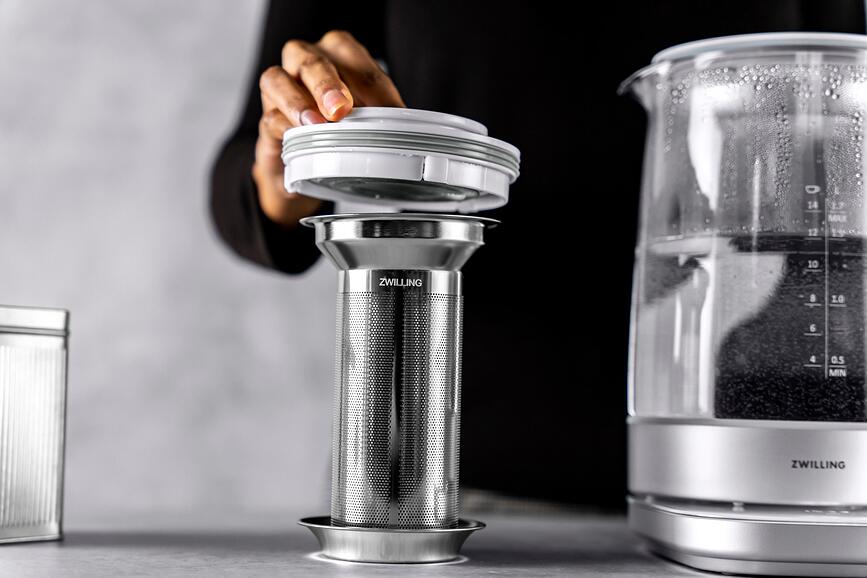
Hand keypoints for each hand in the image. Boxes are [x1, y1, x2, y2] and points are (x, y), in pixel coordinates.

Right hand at [254, 30, 405, 226]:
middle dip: (327, 84)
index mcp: (337, 56)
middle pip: (311, 60)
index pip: (353, 57)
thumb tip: (405, 125)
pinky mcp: (267, 121)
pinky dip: (285, 127)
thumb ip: (382, 115)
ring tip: (316, 123)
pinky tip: (299, 138)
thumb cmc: (341, 131)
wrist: (307, 166)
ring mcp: (280, 90)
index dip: (370, 83)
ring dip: (298, 101)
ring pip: (278, 80)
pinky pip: (270, 118)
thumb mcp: (368, 120)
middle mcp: (304, 63)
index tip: (389, 112)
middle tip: (341, 109)